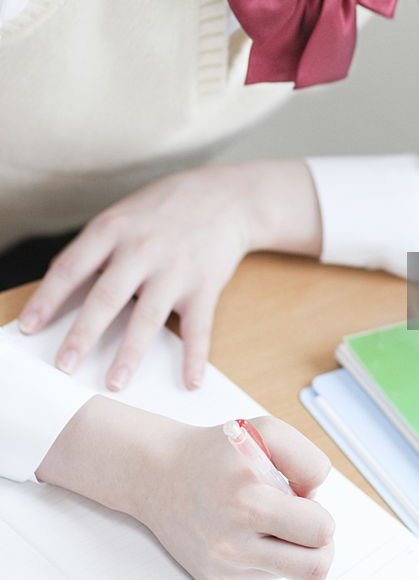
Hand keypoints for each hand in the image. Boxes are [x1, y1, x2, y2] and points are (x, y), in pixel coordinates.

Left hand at [17, 161, 321, 391]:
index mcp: (115, 229)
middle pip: (106, 297)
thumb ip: (96, 247)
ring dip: (131, 354)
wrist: (229, 196)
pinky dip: (195, 356)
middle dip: (83, 335)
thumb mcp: (125, 214)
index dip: (47, 299)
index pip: (72, 267)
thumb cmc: (168, 207)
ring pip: (148, 317)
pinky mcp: (205, 285)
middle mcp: (143, 249)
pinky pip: (199, 326)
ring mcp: (176, 269)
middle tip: (65, 366)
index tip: (28, 328)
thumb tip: (61, 287)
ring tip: (114, 383)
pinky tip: (190, 381)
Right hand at [143, 414, 335, 579]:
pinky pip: (263, 575)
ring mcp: (226, 569)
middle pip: (315, 567)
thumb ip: (306, 460)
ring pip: (290, 572)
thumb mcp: (267, 432)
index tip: (302, 498)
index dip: (320, 512)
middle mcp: (234, 544)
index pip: (319, 530)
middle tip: (302, 519)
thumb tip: (316, 498)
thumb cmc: (217, 452)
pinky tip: (243, 529)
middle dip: (319, 542)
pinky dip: (264, 553)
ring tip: (268, 519)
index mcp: (248, 503)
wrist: (161, 475)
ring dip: (290, 547)